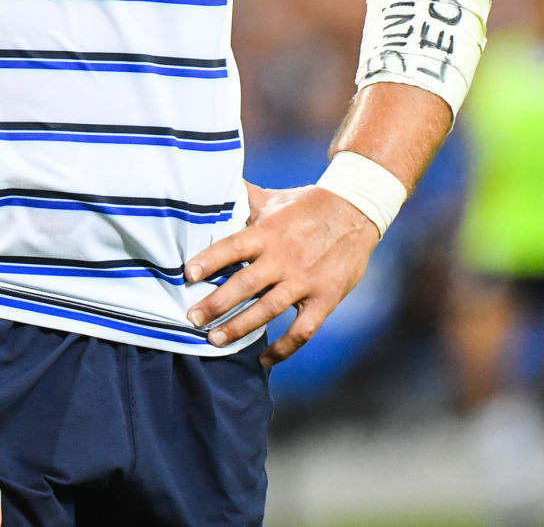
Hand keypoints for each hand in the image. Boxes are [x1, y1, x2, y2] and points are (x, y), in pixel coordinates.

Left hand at [184, 184, 379, 367]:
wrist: (356, 211)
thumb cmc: (307, 205)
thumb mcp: (274, 198)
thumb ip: (243, 198)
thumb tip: (211, 183)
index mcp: (268, 232)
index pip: (233, 247)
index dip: (210, 260)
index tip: (187, 275)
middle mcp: (284, 258)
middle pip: (245, 284)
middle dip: (216, 304)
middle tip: (192, 319)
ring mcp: (305, 281)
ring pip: (268, 310)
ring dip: (240, 327)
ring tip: (215, 340)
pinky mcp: (324, 299)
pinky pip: (302, 331)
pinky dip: (283, 349)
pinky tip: (263, 360)